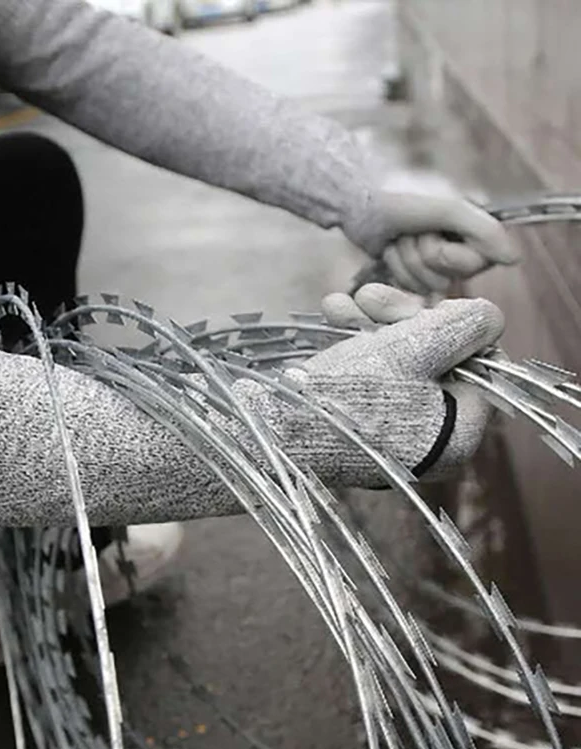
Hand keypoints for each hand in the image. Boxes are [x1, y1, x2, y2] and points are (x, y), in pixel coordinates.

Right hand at [287, 288, 504, 479]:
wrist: (270, 429)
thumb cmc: (347, 395)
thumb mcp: (416, 346)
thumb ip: (467, 325)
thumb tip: (491, 317)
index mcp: (458, 435)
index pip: (480, 367)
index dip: (455, 327)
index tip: (422, 308)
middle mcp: (431, 441)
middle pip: (439, 359)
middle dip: (402, 318)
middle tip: (371, 296)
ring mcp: (392, 434)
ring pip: (400, 359)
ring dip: (371, 322)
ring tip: (341, 305)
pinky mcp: (358, 425)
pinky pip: (371, 375)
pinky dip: (353, 344)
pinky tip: (332, 316)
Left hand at [343, 191, 520, 295]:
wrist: (355, 201)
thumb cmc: (400, 197)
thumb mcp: (447, 209)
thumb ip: (484, 231)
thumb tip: (514, 260)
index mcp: (472, 227)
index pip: (478, 264)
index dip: (449, 256)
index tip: (430, 234)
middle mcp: (458, 245)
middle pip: (451, 278)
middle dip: (422, 257)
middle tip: (408, 234)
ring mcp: (432, 262)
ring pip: (427, 285)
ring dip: (405, 262)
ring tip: (396, 239)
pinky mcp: (410, 272)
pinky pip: (410, 290)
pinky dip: (395, 271)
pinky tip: (388, 251)